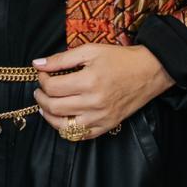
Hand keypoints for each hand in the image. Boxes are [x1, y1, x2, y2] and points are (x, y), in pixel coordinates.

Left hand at [32, 43, 173, 138]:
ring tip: (46, 105)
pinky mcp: (107, 126)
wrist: (149, 71)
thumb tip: (37, 63)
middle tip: (40, 90)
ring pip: (63, 126)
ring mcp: (101, 117)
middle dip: (41, 98)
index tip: (42, 74)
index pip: (52, 87)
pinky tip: (63, 118)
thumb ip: (61, 59)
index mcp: (89, 81)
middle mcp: (94, 102)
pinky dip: (66, 129)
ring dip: (49, 116)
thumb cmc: (120, 59)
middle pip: (54, 107)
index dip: (42, 80)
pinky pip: (80, 135)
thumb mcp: (90, 51)